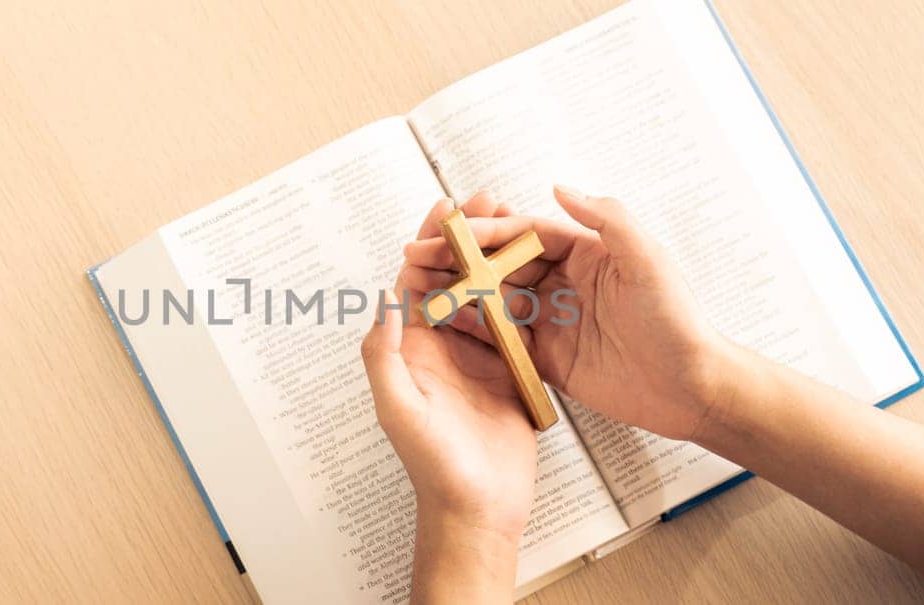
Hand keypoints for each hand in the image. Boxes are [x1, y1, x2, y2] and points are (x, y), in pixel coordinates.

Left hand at [361, 197, 539, 537]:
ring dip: (497, 257)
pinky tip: (539, 266)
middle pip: (452, 279)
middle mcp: (440, 349)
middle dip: (467, 238)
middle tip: (487, 199)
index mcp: (409, 351)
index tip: (445, 209)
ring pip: (485, 295)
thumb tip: (384, 300)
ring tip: (516, 219)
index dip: (429, 244)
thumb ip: (384, 355)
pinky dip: (524, 293)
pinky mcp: (508, 372)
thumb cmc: (434, 466)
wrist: (478, 509)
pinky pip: (515, 323)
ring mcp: (476, 359)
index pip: (415, 284)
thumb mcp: (398, 408)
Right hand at [401, 186, 733, 440]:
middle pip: (501, 264)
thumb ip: (607, 219)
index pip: (523, 234)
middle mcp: (565, 283)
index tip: (447, 231)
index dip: (484, 231)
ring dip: (459, 292)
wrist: (693, 387)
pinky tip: (445, 325)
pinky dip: (474, 331)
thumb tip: (559, 186)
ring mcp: (554, 321)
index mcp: (585, 252)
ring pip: (496, 300)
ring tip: (418, 288)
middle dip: (458, 260)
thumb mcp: (648, 260)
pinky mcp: (549, 359)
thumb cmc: (678, 320)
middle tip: (416, 257)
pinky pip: (504, 341)